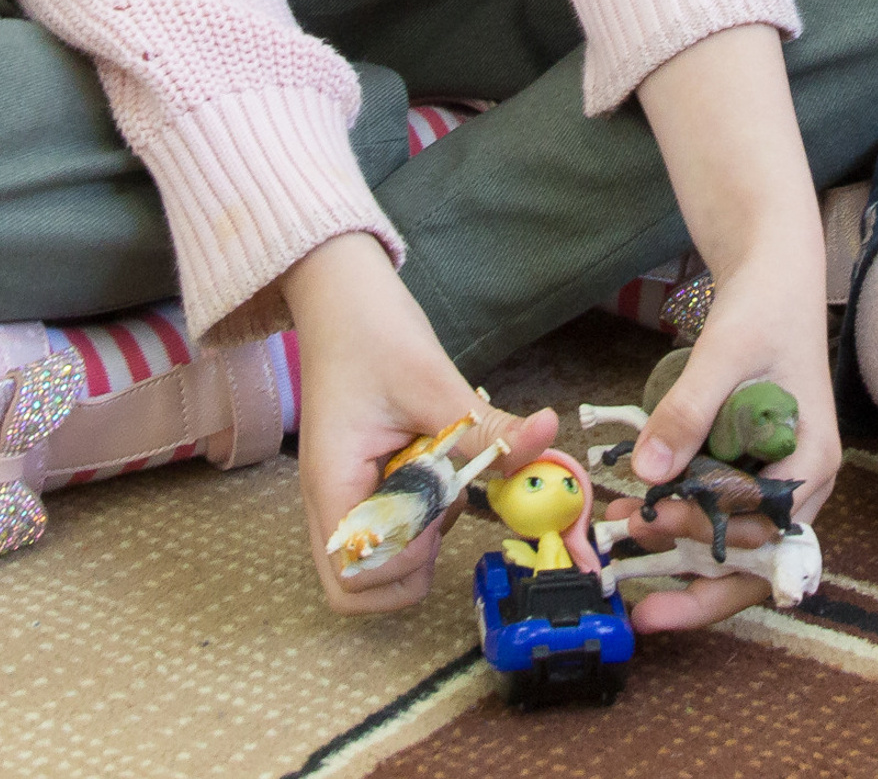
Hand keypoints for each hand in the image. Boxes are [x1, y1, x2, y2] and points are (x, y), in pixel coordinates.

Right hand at [279, 231, 558, 616]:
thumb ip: (486, 426)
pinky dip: (418, 514)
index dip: (406, 562)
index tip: (439, 509)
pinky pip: (387, 523)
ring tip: (444, 479)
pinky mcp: (362, 478)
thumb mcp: (434, 380)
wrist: (341, 293)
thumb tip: (548, 435)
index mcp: (334, 484)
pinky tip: (438, 467)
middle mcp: (330, 500)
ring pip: (376, 559)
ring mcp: (344, 492)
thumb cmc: (372, 331)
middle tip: (444, 507)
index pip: (356, 577)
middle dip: (412, 565)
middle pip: (360, 585)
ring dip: (418, 539)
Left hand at [598, 227, 838, 635]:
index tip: (660, 520)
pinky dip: (682, 519)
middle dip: (699, 585)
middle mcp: (803, 480)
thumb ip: (687, 412)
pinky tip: (637, 516)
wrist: (773, 272)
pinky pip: (719, 509)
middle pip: (756, 558)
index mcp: (814, 459)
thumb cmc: (763, 307)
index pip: (769, 530)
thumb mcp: (724, 353)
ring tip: (623, 551)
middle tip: (641, 604)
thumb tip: (647, 474)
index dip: (715, 540)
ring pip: (734, 541)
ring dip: (683, 554)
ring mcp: (778, 476)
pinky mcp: (752, 465)